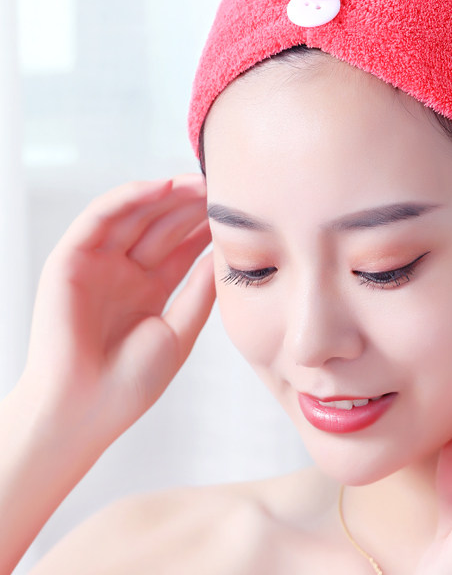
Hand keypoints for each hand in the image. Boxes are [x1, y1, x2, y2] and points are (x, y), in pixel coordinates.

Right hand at [19, 175, 214, 449]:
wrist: (84, 411)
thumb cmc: (130, 383)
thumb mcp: (180, 330)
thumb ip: (201, 290)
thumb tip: (227, 253)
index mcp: (150, 288)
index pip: (183, 246)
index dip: (208, 225)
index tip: (239, 208)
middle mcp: (124, 271)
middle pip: (163, 225)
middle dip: (193, 204)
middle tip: (223, 186)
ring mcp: (98, 263)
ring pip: (135, 214)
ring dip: (166, 194)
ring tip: (200, 181)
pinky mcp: (70, 259)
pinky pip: (100, 217)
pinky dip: (129, 197)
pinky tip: (161, 187)